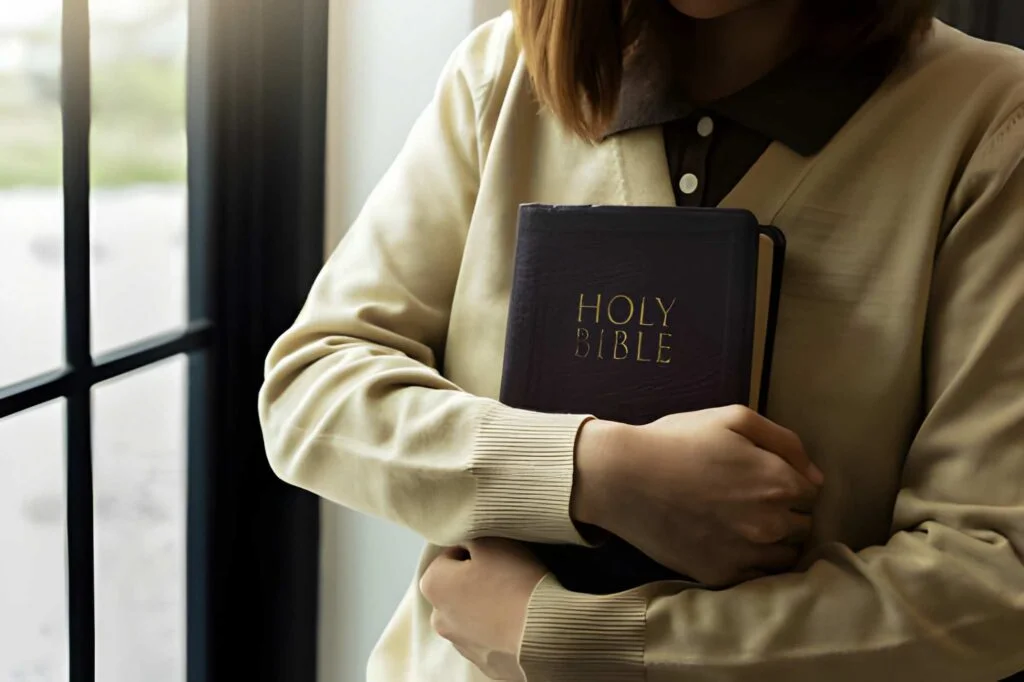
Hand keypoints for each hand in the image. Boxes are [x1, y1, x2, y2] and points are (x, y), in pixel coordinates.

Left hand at [420, 538, 547, 680]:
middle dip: (477, 580)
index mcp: (432, 585)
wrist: (544, 633)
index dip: (475, 550)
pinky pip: (489, 637)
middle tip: (507, 575)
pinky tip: (519, 622)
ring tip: (516, 600)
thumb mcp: (491, 541)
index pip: (450, 555)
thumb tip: (467, 544)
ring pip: (472, 614)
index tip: (496, 554)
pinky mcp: (483, 663)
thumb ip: (470, 537)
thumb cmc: (513, 580)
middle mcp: (438, 618)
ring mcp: (460, 644)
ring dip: (487, 606)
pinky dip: (499, 629)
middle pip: (458, 588)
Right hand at [572, 405, 823, 586]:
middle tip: (751, 500)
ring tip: (743, 524)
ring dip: (775, 542)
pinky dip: (753, 564)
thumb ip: (785, 442)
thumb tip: (815, 477)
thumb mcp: (733, 418)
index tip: (765, 478)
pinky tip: (731, 544)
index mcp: (779, 482)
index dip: (790, 482)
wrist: (623, 477)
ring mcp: (746, 554)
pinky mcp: (721, 575)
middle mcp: (771, 523)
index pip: (812, 494)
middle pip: (803, 526)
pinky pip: (758, 577)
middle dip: (786, 513)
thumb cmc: (677, 441)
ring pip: (786, 556)